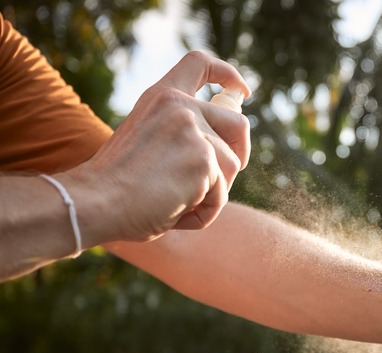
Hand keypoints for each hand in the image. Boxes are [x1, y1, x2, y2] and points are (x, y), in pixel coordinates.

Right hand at [65, 51, 250, 243]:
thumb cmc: (116, 184)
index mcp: (162, 97)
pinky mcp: (204, 161)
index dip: (228, 75)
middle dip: (241, 152)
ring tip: (175, 202)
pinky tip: (174, 213)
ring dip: (212, 192)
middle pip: (238, 124)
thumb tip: (228, 143)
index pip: (199, 64)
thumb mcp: (148, 140)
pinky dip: (204, 213)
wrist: (95, 202)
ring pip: (231, 167)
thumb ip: (180, 132)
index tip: (241, 90)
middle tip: (225, 176)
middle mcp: (180, 107)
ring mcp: (195, 132)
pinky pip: (221, 195)